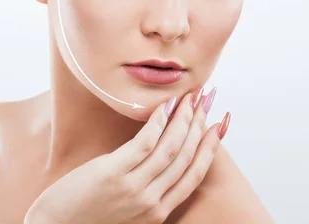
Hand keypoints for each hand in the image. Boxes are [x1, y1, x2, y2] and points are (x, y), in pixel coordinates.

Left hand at [24, 87, 229, 223]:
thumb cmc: (88, 217)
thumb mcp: (126, 210)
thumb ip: (146, 190)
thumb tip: (158, 157)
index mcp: (158, 212)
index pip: (194, 174)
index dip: (211, 146)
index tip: (220, 123)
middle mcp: (151, 202)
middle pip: (186, 156)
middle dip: (201, 124)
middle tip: (208, 99)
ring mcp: (133, 188)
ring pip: (170, 148)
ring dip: (185, 119)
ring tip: (192, 96)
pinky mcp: (112, 173)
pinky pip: (144, 144)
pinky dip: (159, 123)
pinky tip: (166, 106)